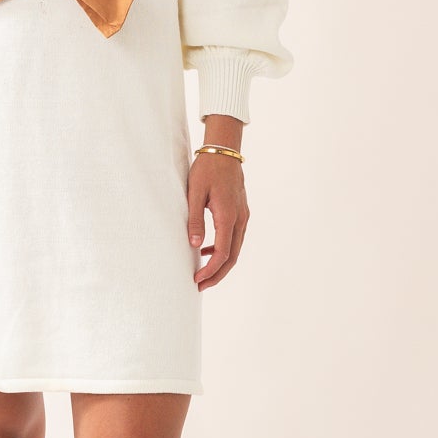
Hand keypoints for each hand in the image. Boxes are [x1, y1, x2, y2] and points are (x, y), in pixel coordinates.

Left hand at [187, 150, 248, 288]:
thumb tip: (195, 245)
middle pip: (232, 257)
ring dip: (221, 264)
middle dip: (217, 274)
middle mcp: (240, 219)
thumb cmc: (207, 169)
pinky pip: (235, 237)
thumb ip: (195, 220)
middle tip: (200, 286)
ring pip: (235, 249)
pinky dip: (224, 249)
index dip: (211, 270)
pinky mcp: (241, 212)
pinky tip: (208, 250)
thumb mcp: (194, 193)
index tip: (197, 280)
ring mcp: (243, 216)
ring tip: (203, 274)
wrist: (224, 151)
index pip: (223, 253)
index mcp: (228, 215)